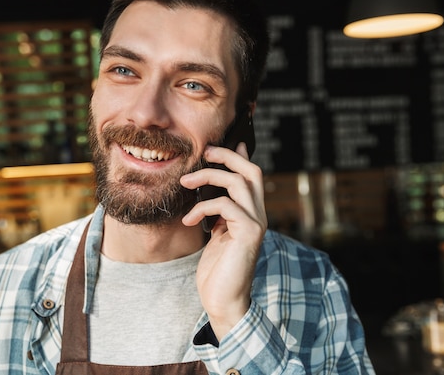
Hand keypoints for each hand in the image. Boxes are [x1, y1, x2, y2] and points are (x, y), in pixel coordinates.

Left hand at [180, 143, 266, 339]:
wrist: (223, 300)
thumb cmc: (217, 270)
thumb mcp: (216, 234)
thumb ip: (218, 213)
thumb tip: (210, 193)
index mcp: (250, 213)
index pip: (250, 176)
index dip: (239, 155)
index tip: (221, 144)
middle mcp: (258, 215)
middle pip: (251, 171)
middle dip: (227, 156)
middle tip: (204, 151)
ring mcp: (256, 223)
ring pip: (239, 182)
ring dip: (208, 176)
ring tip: (185, 182)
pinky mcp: (248, 233)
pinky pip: (225, 205)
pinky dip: (203, 207)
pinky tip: (189, 219)